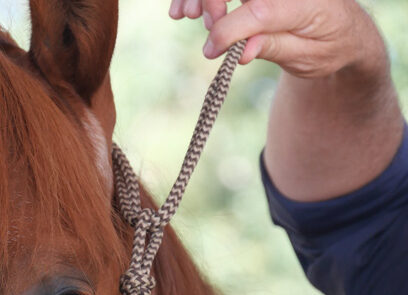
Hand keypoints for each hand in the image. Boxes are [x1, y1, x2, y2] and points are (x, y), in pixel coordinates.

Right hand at [169, 0, 385, 78]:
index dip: (228, 31)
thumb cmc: (327, 46)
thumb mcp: (309, 58)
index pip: (259, 10)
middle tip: (207, 26)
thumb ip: (275, 48)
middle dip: (212, 1)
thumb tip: (241, 52)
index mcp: (304, 2)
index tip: (212, 52)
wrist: (342, 29)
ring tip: (186, 14)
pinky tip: (182, 9)